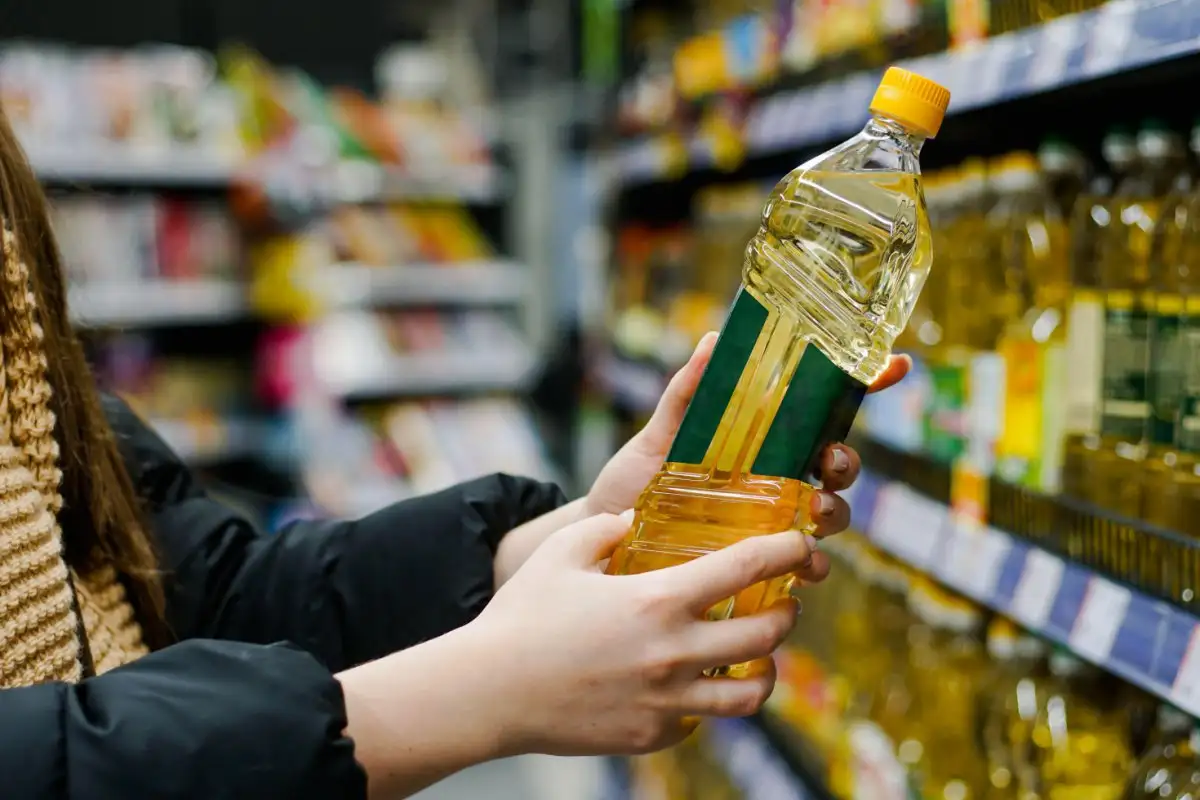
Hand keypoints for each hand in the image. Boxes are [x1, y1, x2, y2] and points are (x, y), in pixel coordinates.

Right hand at [471, 511, 821, 756]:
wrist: (490, 692)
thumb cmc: (522, 617)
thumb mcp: (562, 552)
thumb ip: (605, 528)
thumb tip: (633, 521)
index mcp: (658, 600)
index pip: (746, 568)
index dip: (787, 550)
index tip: (802, 544)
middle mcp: (674, 653)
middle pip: (767, 636)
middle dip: (786, 614)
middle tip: (782, 602)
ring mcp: (667, 701)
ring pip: (750, 694)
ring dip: (764, 669)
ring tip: (757, 656)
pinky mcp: (652, 735)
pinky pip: (701, 721)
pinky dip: (707, 702)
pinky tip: (693, 684)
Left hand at [586, 333, 909, 539]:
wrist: (600, 546)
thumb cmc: (633, 486)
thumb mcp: (656, 438)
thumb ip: (685, 395)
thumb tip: (710, 340)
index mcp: (761, 440)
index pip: (822, 410)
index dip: (865, 384)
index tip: (895, 363)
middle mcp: (776, 480)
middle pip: (837, 464)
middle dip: (847, 461)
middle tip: (830, 461)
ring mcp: (772, 523)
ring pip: (830, 514)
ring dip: (834, 511)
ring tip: (814, 511)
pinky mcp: (761, 565)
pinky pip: (805, 566)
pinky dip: (814, 565)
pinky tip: (804, 565)